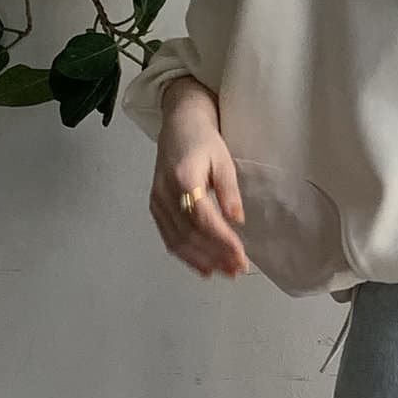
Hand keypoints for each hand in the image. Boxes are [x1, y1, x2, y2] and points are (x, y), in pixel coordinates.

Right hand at [149, 77, 249, 278]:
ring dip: (202, 260)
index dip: (223, 241)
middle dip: (215, 256)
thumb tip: (237, 220)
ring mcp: (158, 200)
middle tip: (237, 270)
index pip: (203, 219)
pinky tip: (203, 267)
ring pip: (178, 240)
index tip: (241, 257)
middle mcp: (166, 192)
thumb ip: (229, 191)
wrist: (178, 124)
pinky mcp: (155, 206)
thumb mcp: (223, 160)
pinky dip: (186, 255)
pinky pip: (169, 237)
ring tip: (224, 272)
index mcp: (184, 177)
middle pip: (190, 234)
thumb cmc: (203, 140)